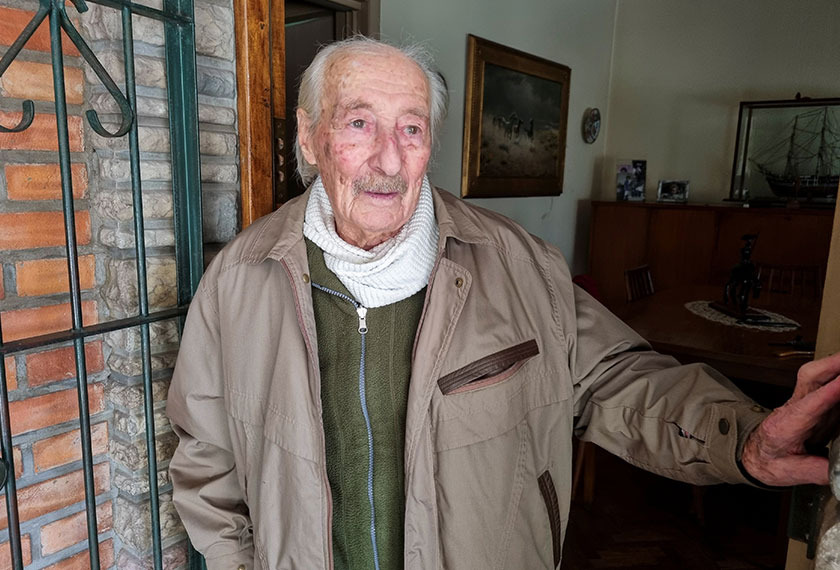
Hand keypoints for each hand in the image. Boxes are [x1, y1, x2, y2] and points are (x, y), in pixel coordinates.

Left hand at [741, 351, 839, 485]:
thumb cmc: (769, 459)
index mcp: (785, 426)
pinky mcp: (816, 403)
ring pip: (818, 374)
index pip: (808, 407)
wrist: (755, 452)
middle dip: (833, 365)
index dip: (827, 394)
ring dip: (837, 365)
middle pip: (810, 377)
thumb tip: (839, 471)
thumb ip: (817, 471)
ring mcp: (805, 401)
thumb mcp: (791, 472)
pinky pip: (830, 384)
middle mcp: (794, 407)